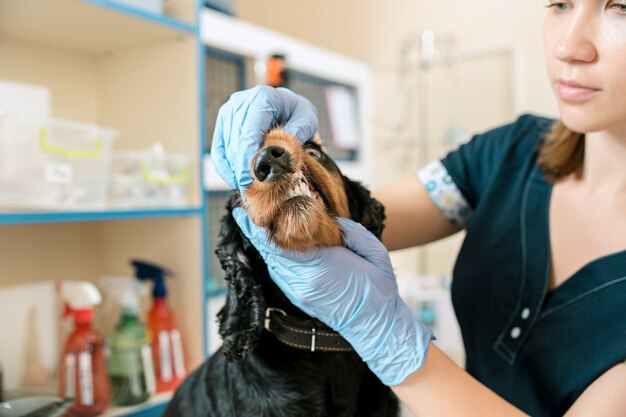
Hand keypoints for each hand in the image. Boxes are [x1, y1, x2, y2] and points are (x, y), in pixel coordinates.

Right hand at [210, 86, 317, 191]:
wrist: (287, 106)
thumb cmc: (297, 114)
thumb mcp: (306, 121)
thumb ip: (296, 134)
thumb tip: (280, 154)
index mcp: (262, 97)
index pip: (249, 132)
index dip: (248, 158)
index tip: (251, 180)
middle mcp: (240, 102)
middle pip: (236, 142)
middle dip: (243, 169)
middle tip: (253, 191)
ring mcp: (228, 113)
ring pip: (226, 148)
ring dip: (236, 170)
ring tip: (249, 188)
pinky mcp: (222, 125)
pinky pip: (218, 151)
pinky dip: (226, 169)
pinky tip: (236, 181)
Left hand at [233, 208, 433, 385]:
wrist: (376, 327)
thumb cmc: (379, 290)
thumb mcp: (373, 252)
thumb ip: (352, 231)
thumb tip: (332, 219)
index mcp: (320, 266)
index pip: (280, 245)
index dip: (259, 229)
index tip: (244, 212)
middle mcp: (303, 280)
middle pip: (270, 253)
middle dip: (256, 231)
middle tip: (246, 209)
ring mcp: (299, 291)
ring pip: (272, 263)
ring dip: (263, 244)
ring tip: (256, 222)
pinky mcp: (299, 297)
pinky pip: (280, 273)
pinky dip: (274, 257)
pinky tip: (274, 244)